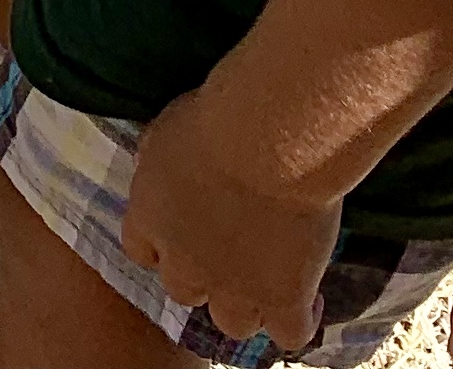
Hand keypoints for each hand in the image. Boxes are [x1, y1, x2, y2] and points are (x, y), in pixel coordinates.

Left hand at [124, 94, 335, 356]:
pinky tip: (310, 296)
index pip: (142, 250)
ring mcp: (234, 287)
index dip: (165, 244)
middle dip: (206, 276)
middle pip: (185, 291)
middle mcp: (185, 263)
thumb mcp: (167, 130)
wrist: (268, 142)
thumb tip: (172, 164)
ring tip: (272, 279)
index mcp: (150, 218)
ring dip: (249, 305)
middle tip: (234, 251)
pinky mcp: (283, 299)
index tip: (188, 228)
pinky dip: (300, 320)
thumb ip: (164, 162)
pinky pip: (290, 335)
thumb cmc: (215, 118)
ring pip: (233, 323)